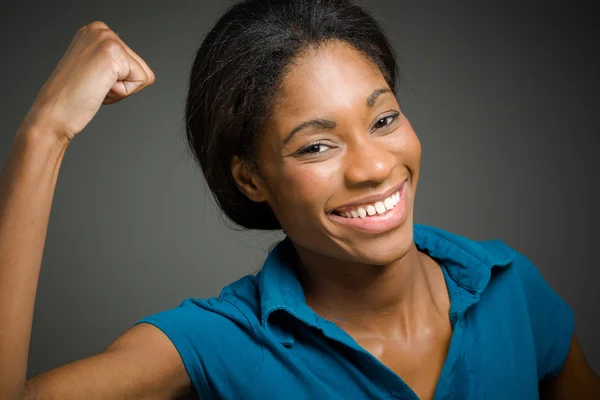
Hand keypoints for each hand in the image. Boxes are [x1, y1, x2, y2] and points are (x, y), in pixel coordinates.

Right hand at [20, 21, 154, 142]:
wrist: (54, 112)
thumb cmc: (71, 98)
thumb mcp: (94, 71)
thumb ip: (112, 65)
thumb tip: (127, 69)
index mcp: (96, 32)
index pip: (133, 62)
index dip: (119, 82)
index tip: (93, 82)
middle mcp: (101, 30)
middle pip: (141, 67)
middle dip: (122, 85)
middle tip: (94, 87)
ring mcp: (107, 38)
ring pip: (142, 75)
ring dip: (122, 90)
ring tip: (95, 87)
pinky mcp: (113, 53)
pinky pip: (141, 80)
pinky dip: (123, 92)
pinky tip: (99, 88)